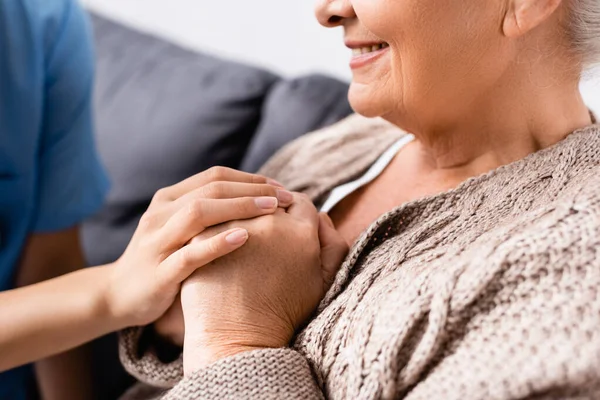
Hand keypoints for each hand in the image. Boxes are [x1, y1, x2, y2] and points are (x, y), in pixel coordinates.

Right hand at [103, 167, 292, 327]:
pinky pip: (190, 253)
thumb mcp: (179, 229)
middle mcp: (160, 214)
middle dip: (252, 190)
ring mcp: (157, 242)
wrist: (117, 295)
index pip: (214, 177)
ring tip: (273, 210)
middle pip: (211, 190)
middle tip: (286, 197)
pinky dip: (218, 243)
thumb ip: (207, 212)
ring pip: (199, 213)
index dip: (250, 178)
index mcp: (168, 199)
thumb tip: (255, 198)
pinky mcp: (159, 272)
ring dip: (240, 208)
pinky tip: (245, 237)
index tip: (280, 186)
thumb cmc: (161, 259)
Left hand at [180, 195, 348, 373]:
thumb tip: (323, 216)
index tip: (285, 223)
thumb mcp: (323, 283)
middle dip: (268, 208)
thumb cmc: (282, 314)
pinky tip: (217, 244)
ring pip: (238, 204)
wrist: (237, 339)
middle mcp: (270, 222)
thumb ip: (334, 244)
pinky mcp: (205, 234)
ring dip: (240, 213)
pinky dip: (216, 226)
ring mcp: (234, 226)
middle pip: (269, 199)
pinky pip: (213, 217)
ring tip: (237, 238)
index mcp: (301, 231)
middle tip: (262, 230)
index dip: (293, 211)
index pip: (300, 201)